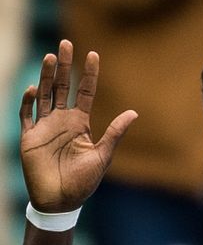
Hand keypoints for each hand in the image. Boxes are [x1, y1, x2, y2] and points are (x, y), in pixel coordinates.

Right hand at [19, 39, 137, 212]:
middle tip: (65, 43)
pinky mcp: (29, 138)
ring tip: (50, 56)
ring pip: (43, 94)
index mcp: (80, 124)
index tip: (93, 54)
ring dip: (45, 76)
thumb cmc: (83, 182)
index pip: (85, 92)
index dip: (88, 74)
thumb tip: (134, 112)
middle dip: (63, 66)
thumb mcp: (103, 155)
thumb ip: (115, 133)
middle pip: (61, 86)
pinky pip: (27, 115)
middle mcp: (61, 121)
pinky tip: (34, 89)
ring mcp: (44, 127)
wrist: (61, 201)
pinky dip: (29, 102)